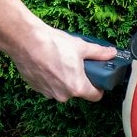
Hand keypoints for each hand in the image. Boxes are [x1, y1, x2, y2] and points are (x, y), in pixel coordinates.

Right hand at [1, 25, 116, 101]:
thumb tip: (111, 53)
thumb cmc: (52, 44)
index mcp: (77, 88)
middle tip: (78, 66)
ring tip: (61, 62)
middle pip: (77, 91)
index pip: (95, 96)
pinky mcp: (35, 87)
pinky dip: (50, 78)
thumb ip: (99, 53)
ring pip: (62, 89)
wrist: (25, 40)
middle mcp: (62, 95)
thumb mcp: (81, 47)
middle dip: (79, 80)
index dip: (99, 88)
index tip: (97, 80)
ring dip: (63, 79)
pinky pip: (48, 86)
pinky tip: (48, 64)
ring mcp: (47, 92)